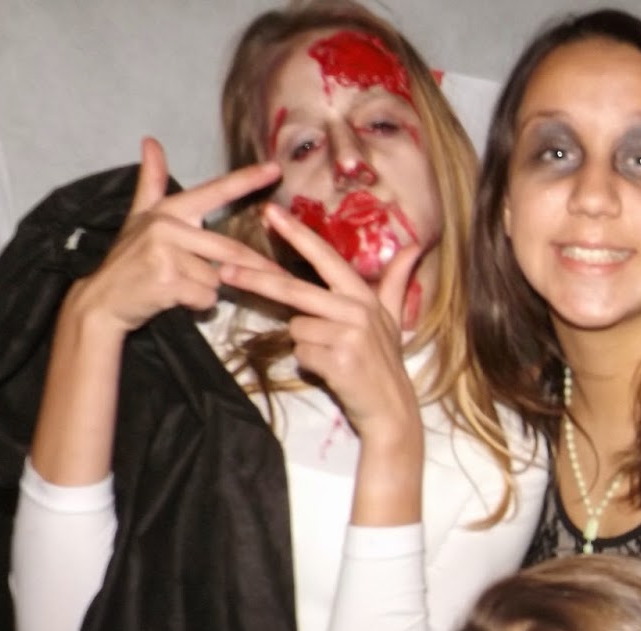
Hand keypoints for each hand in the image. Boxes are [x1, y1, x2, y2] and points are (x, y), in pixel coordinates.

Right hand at [69, 137, 279, 334]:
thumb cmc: (128, 261)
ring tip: (177, 286)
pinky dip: (197, 305)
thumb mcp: (138, 217)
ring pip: (217, 278)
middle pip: (230, 249)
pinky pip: (206, 298)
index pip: (215, 192)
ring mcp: (166, 253)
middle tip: (273, 276)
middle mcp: (167, 226)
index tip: (275, 168)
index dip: (246, 180)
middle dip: (254, 268)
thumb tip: (151, 141)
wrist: (103, 301)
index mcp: (169, 211)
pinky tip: (174, 299)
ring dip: (206, 290)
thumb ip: (151, 183)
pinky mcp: (167, 280)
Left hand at [219, 202, 423, 453]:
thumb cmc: (384, 361)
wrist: (391, 407)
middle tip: (225, 271)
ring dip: (305, 344)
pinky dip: (309, 364)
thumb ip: (396, 280)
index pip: (325, 258)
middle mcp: (357, 310)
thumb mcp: (392, 318)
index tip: (270, 213)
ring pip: (296, 328)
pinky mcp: (338, 360)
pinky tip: (331, 370)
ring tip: (331, 356)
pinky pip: (301, 354)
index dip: (298, 234)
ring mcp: (348, 335)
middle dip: (256, 279)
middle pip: (294, 289)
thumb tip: (415, 246)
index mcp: (363, 296)